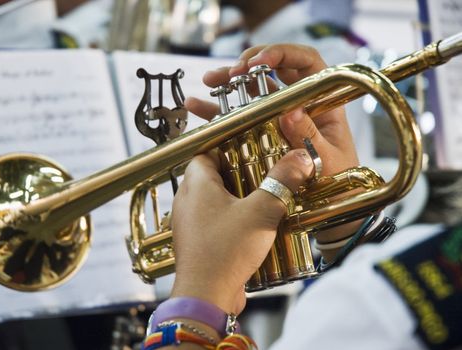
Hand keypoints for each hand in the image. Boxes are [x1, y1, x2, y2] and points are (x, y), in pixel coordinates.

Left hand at [171, 149, 314, 314]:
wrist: (206, 295)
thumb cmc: (226, 251)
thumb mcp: (262, 211)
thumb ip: (281, 182)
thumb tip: (299, 158)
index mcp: (196, 184)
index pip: (206, 152)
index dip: (229, 148)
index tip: (251, 149)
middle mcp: (187, 201)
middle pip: (211, 175)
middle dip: (238, 174)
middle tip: (262, 175)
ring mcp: (189, 223)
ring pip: (213, 200)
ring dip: (236, 198)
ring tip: (261, 200)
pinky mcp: (197, 242)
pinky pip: (214, 221)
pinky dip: (231, 219)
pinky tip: (252, 227)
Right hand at [185, 44, 360, 243]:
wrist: (334, 208)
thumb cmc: (339, 184)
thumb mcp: (326, 161)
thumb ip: (308, 136)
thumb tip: (289, 111)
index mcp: (323, 103)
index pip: (306, 64)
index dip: (283, 53)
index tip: (260, 61)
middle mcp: (299, 106)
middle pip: (273, 72)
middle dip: (248, 65)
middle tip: (230, 72)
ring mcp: (278, 119)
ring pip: (252, 91)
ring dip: (229, 84)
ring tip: (209, 82)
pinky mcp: (260, 135)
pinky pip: (238, 117)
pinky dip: (218, 112)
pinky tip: (197, 106)